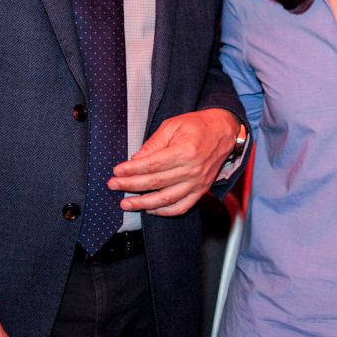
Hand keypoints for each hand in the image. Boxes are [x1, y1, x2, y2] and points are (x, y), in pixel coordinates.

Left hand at [110, 109, 239, 216]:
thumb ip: (153, 144)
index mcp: (185, 151)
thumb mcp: (173, 125)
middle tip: (113, 185)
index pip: (152, 165)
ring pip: (166, 199)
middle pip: (156, 183)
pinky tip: (150, 209)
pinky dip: (164, 211)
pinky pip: (181, 207)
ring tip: (126, 204)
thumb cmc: (197, 125)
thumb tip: (135, 160)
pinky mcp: (201, 190)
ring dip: (143, 204)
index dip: (132, 170)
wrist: (223, 131)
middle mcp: (192, 170)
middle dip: (130, 186)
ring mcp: (198, 183)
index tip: (116, 171)